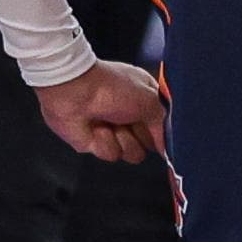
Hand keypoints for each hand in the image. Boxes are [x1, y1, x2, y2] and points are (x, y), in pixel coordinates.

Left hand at [33, 60, 164, 161]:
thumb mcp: (149, 100)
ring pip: (133, 153)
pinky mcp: (96, 144)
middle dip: (141, 134)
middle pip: (150, 143)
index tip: (163, 133)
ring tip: (110, 123)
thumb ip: (164, 125)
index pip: (163, 124)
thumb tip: (166, 147)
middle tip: (130, 120)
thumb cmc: (111, 87)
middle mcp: (129, 116)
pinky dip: (104, 142)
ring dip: (123, 139)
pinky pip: (111, 154)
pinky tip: (96, 128)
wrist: (74, 91)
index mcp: (143, 99)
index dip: (163, 130)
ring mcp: (113, 131)